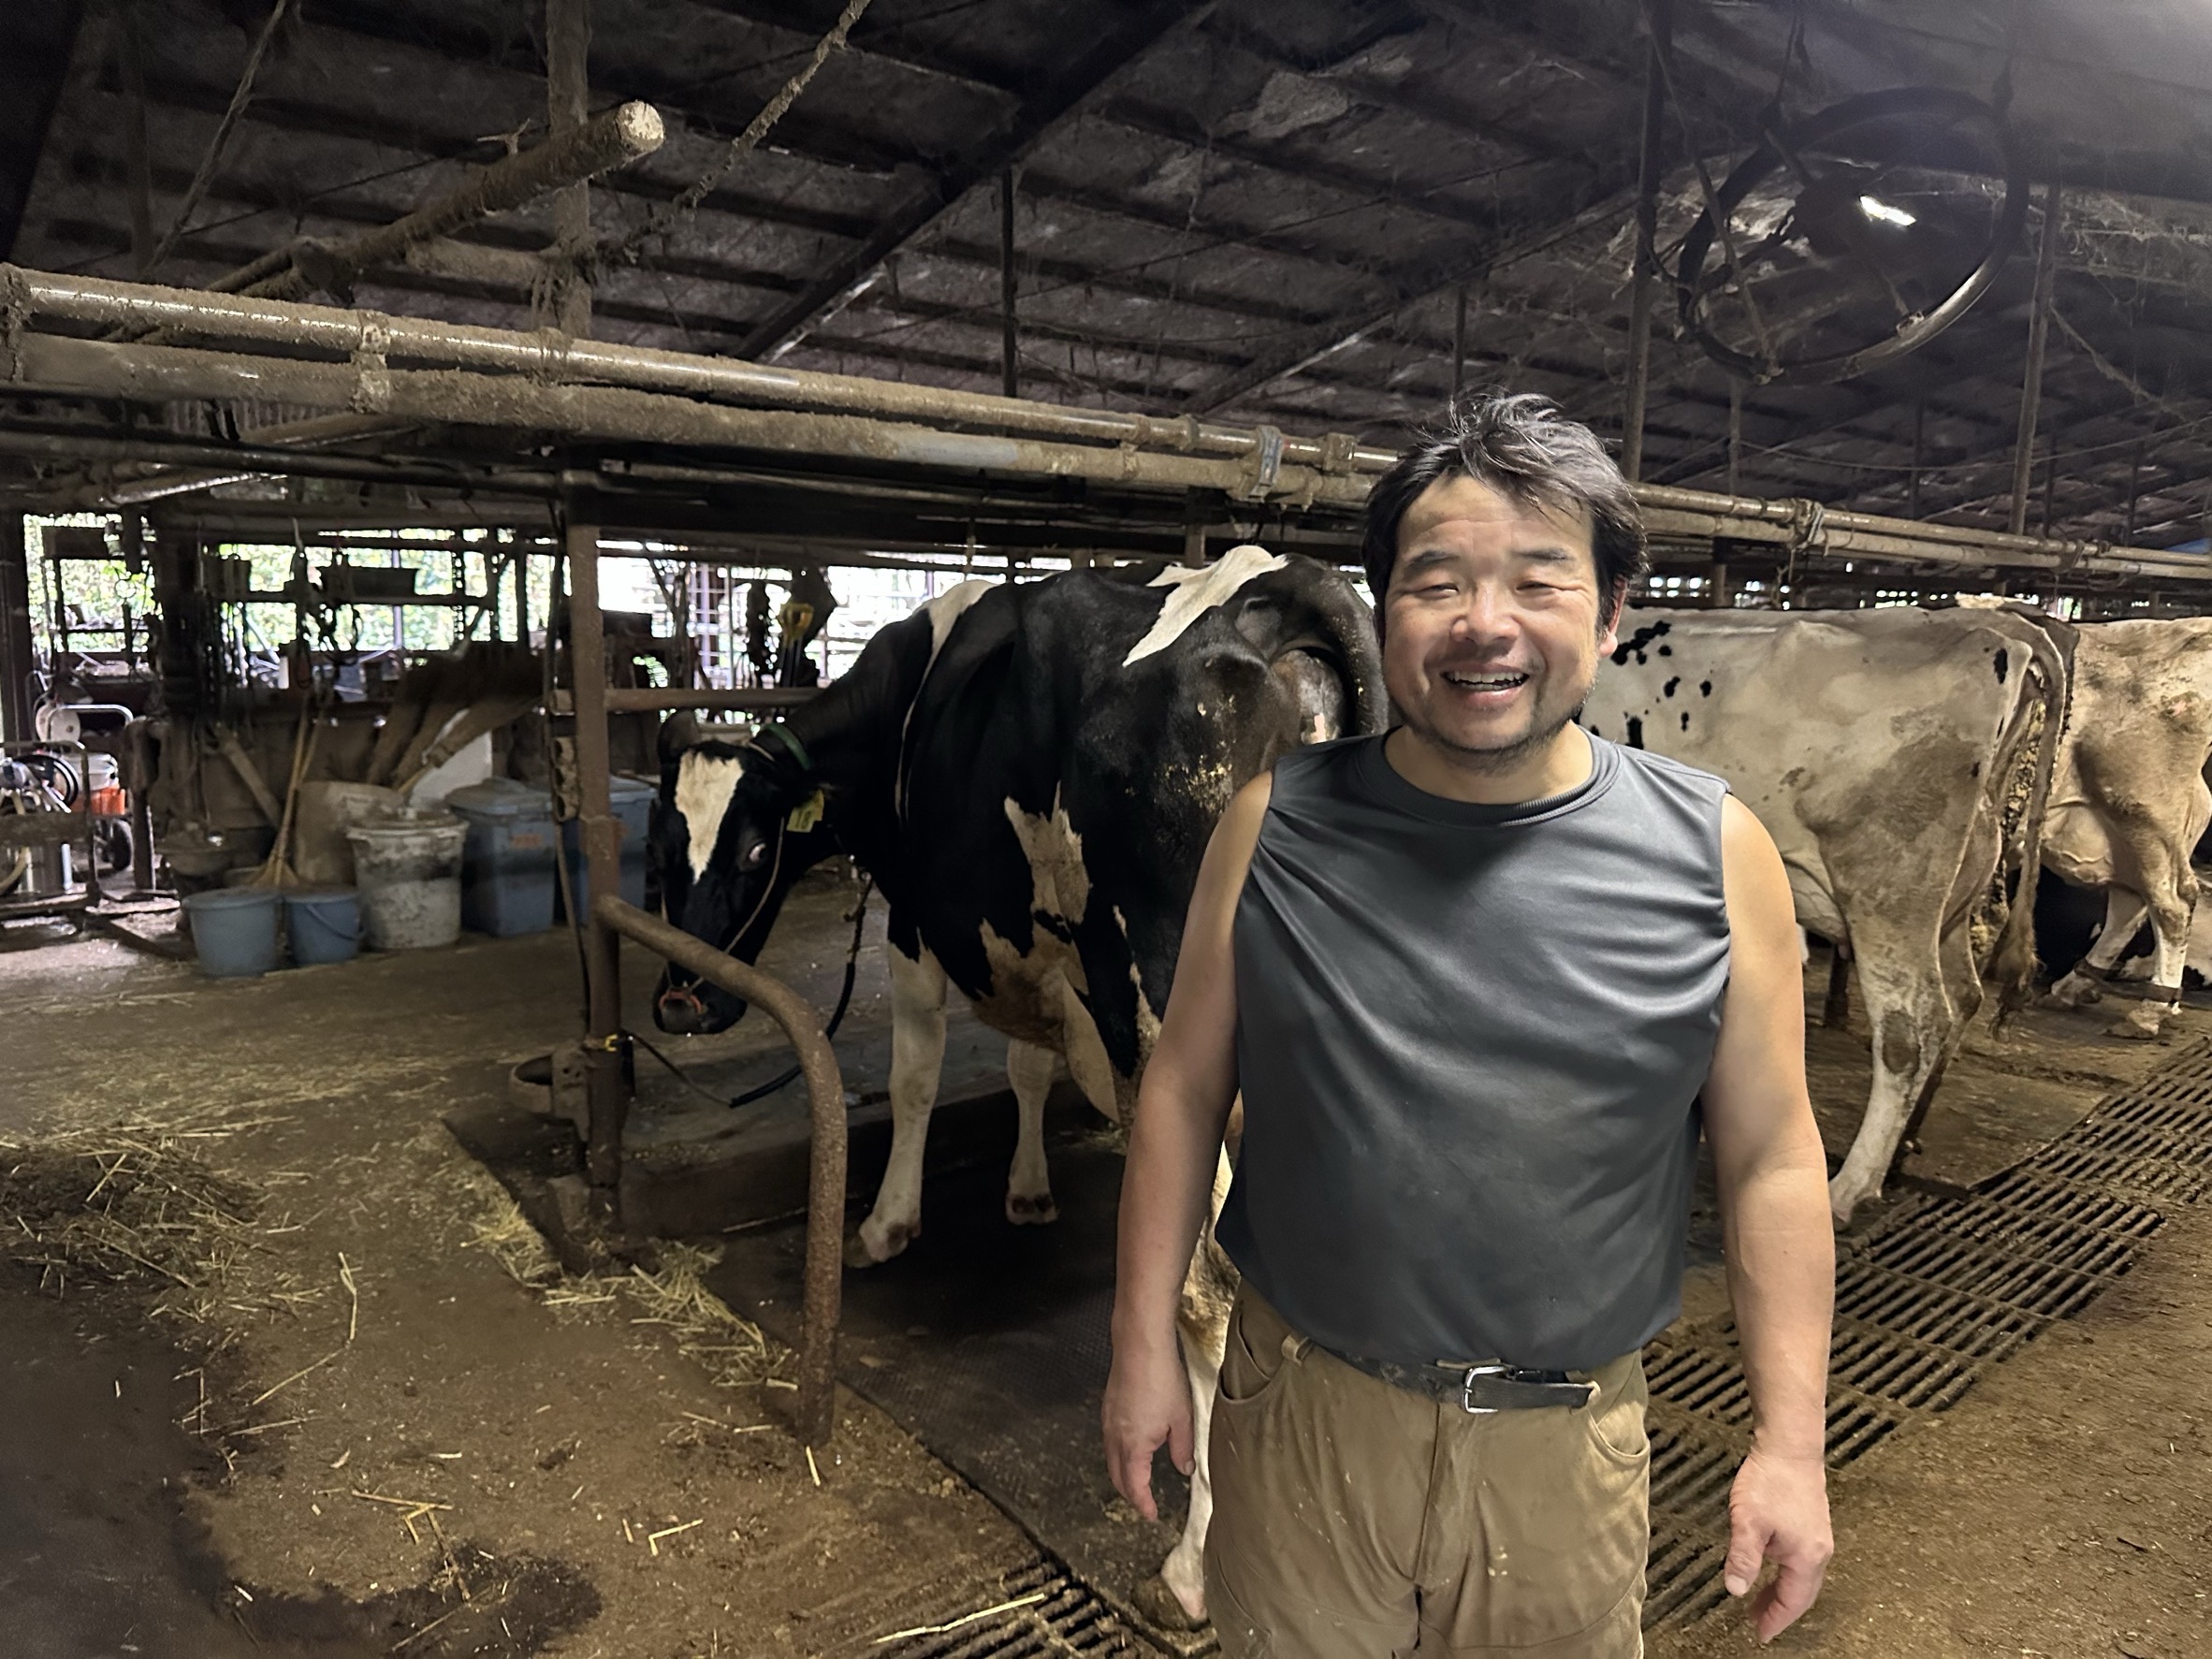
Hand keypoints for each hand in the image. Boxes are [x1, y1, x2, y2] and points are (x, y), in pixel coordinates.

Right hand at [1103, 1334, 1191, 1522]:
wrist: (1140, 1346)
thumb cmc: (1162, 1380)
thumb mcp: (1182, 1419)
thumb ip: (1183, 1449)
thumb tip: (1185, 1469)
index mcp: (1133, 1446)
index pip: (1134, 1486)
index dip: (1143, 1504)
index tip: (1152, 1514)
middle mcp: (1115, 1437)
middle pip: (1117, 1476)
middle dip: (1130, 1494)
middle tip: (1145, 1503)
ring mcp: (1108, 1421)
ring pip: (1111, 1458)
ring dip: (1123, 1474)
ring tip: (1138, 1480)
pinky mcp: (1108, 1407)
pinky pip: (1110, 1440)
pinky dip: (1118, 1454)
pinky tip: (1132, 1448)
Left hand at [1724, 1444, 1832, 1642]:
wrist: (1790, 1447)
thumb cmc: (1772, 1480)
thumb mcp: (1748, 1522)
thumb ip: (1743, 1558)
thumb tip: (1736, 1590)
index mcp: (1806, 1557)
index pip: (1792, 1602)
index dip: (1775, 1620)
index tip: (1761, 1633)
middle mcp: (1818, 1551)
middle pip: (1801, 1594)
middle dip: (1779, 1610)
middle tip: (1757, 1621)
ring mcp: (1818, 1538)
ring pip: (1801, 1577)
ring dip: (1782, 1592)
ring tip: (1759, 1598)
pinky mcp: (1813, 1525)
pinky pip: (1801, 1561)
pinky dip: (1786, 1574)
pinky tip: (1771, 1566)